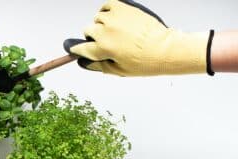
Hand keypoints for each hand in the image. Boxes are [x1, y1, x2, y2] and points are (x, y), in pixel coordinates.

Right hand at [64, 0, 212, 75]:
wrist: (164, 49)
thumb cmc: (144, 62)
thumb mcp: (118, 70)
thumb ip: (98, 65)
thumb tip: (84, 62)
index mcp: (102, 49)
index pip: (80, 48)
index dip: (77, 50)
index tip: (75, 49)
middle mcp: (105, 31)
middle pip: (87, 31)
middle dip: (92, 37)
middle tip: (104, 42)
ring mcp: (115, 18)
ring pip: (97, 18)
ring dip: (101, 24)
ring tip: (113, 30)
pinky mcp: (124, 8)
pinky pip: (107, 6)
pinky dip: (107, 11)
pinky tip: (113, 18)